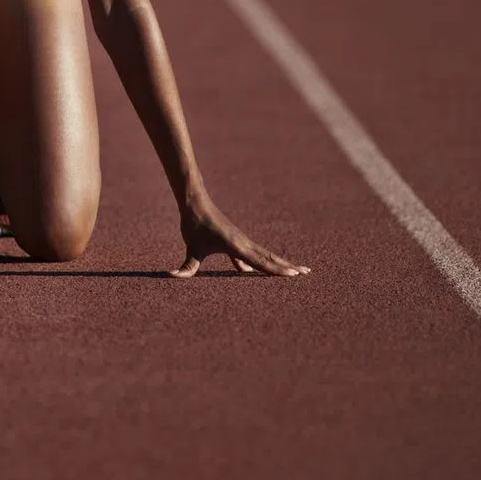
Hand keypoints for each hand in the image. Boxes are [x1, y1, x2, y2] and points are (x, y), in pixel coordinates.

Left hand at [169, 192, 308, 278]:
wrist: (196, 203)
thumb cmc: (194, 225)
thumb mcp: (192, 248)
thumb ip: (187, 266)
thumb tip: (173, 276)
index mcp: (236, 246)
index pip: (260, 262)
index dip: (277, 270)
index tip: (294, 274)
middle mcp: (243, 243)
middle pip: (270, 258)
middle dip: (288, 266)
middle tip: (307, 272)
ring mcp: (241, 241)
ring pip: (264, 255)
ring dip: (279, 262)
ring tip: (295, 269)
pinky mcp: (236, 240)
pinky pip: (252, 253)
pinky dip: (259, 261)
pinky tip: (249, 271)